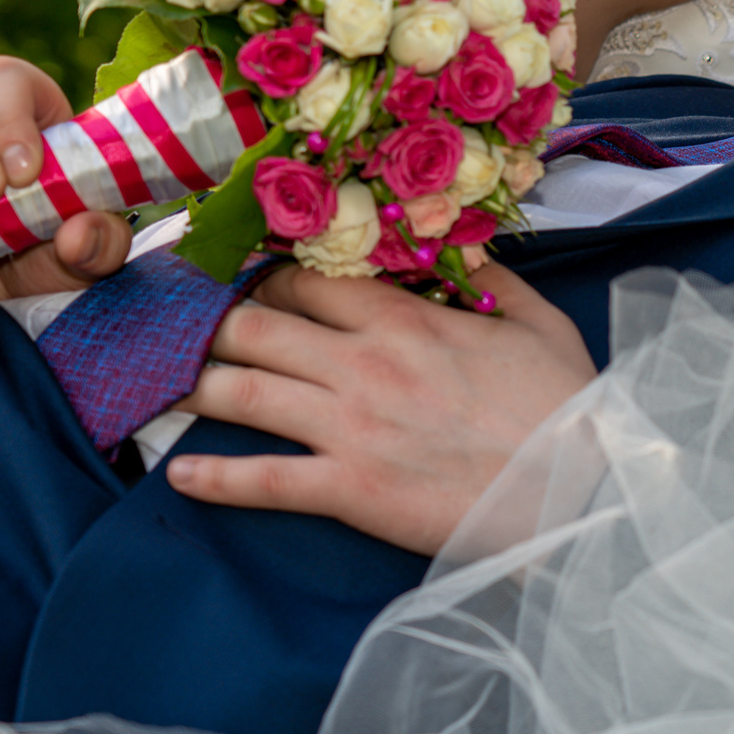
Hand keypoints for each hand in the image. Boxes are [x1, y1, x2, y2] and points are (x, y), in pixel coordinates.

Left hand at [163, 261, 598, 555]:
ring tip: (151, 383)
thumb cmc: (568, 408)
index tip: (238, 276)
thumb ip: (494, 278)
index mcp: (406, 319)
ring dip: (189, 385)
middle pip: (256, 326)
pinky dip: (214, 478)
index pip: (308, 279)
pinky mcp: (349, 489)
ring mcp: (349, 427)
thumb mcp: (539, 322)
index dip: (263, 275)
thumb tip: (466, 243)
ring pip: (242, 393)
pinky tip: (178, 474)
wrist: (581, 490)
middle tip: (173, 324)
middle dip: (206, 321)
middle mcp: (362, 364)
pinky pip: (263, 480)